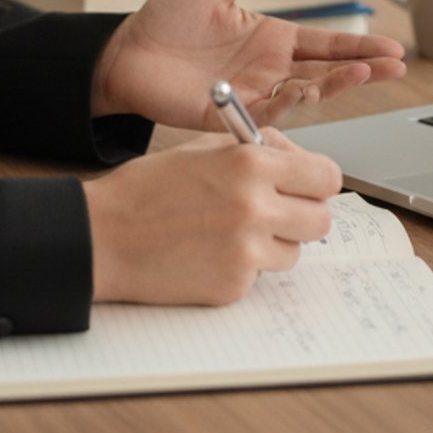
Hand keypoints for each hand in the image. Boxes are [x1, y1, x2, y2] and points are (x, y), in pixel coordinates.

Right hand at [84, 130, 341, 304]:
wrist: (105, 236)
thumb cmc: (149, 189)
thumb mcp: (205, 148)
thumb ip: (258, 149)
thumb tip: (297, 158)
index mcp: (250, 164)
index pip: (326, 176)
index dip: (317, 182)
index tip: (306, 186)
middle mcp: (255, 206)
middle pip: (322, 220)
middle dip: (304, 216)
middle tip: (279, 213)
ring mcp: (246, 250)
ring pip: (295, 252)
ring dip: (274, 244)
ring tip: (232, 233)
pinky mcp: (233, 285)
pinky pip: (261, 275)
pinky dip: (243, 267)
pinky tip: (210, 253)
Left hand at [90, 0, 405, 129]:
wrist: (124, 51)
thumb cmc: (167, 18)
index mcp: (270, 39)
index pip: (325, 44)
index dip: (359, 46)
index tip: (392, 49)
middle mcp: (268, 69)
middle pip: (326, 72)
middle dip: (363, 69)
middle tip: (396, 65)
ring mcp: (251, 93)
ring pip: (305, 94)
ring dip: (336, 85)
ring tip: (363, 73)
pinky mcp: (228, 113)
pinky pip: (265, 113)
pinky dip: (288, 105)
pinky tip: (308, 89)